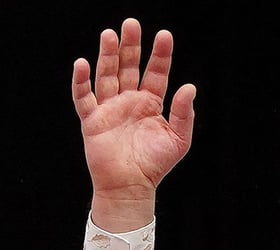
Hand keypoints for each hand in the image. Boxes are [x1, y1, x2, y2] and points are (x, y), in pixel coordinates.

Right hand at [72, 18, 195, 231]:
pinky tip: (82, 63)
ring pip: (107, 75)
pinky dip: (81, 81)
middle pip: (129, 67)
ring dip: (108, 56)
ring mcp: (110, 108)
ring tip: (110, 35)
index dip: (160, 54)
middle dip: (131, 46)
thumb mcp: (178, 139)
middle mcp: (130, 101)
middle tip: (132, 24)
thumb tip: (189, 87)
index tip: (164, 35)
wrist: (132, 186)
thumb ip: (183, 113)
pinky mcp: (92, 120)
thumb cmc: (156, 164)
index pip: (156, 72)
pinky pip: (83, 97)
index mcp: (151, 104)